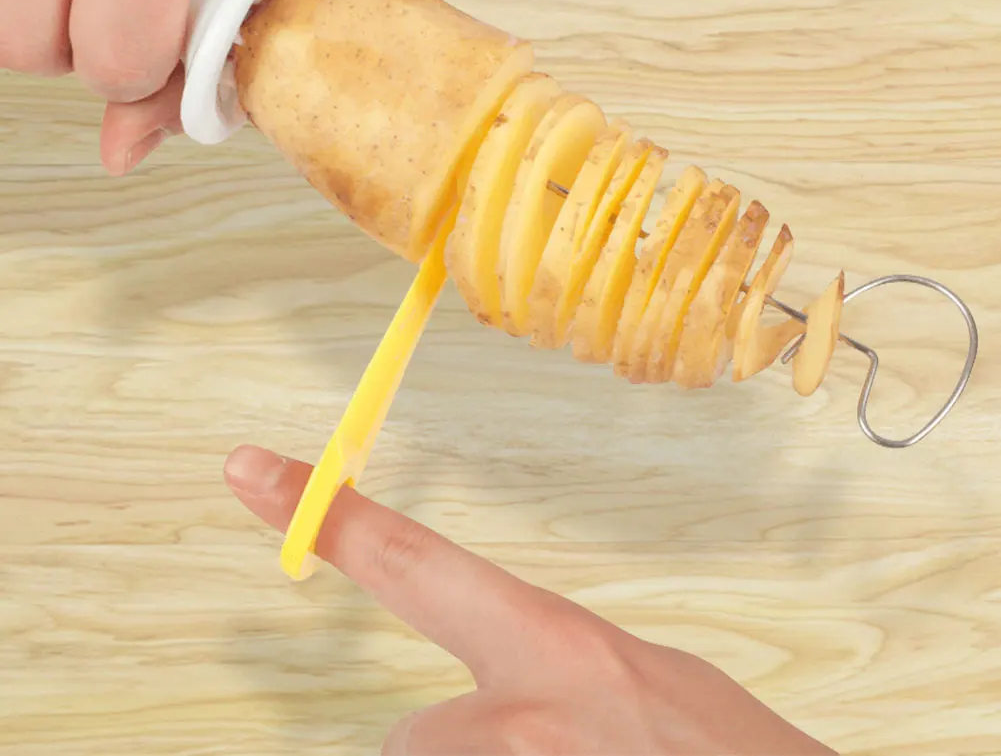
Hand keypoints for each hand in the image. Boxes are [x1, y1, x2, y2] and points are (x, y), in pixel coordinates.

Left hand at [224, 445, 836, 754]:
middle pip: (406, 739)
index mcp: (554, 647)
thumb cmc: (721, 755)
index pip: (413, 559)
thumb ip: (547, 673)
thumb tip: (492, 690)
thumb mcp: (643, 685)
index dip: (327, 514)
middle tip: (546, 750)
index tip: (252, 470)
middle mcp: (515, 718)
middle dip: (452, 751)